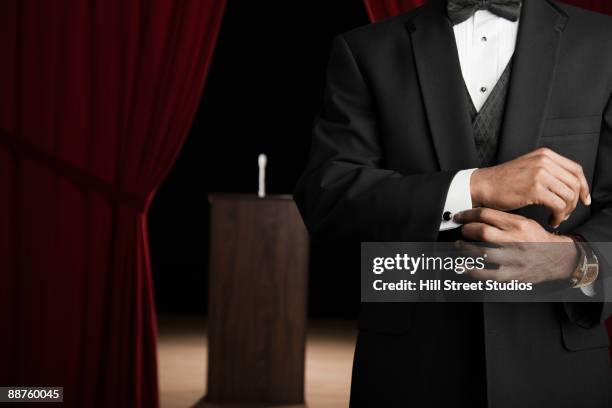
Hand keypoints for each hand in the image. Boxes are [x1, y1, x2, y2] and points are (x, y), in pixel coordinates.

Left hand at [454, 208, 578, 282]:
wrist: (559, 258)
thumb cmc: (539, 240)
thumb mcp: (525, 222)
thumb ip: (503, 219)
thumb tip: (477, 217)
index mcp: (518, 224)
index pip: (486, 214)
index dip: (468, 214)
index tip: (460, 216)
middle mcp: (515, 240)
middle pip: (482, 232)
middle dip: (466, 230)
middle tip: (461, 231)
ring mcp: (514, 258)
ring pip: (482, 251)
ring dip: (465, 248)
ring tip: (459, 245)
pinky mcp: (512, 274)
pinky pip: (487, 274)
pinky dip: (472, 271)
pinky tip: (463, 266)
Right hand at [470, 147, 590, 227]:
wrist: (483, 185)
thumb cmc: (503, 182)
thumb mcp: (529, 168)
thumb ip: (548, 171)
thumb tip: (569, 187)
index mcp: (545, 154)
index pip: (576, 170)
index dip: (584, 186)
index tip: (584, 199)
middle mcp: (544, 161)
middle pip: (575, 184)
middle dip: (574, 202)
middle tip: (566, 213)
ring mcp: (540, 174)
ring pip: (568, 196)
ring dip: (566, 211)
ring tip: (556, 217)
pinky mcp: (534, 189)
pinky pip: (558, 205)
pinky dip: (558, 216)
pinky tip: (550, 220)